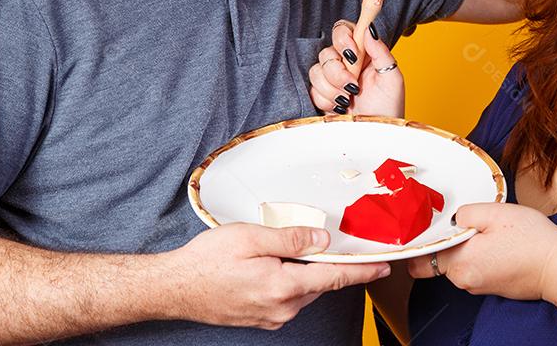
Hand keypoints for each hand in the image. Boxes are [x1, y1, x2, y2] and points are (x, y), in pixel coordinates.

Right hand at [162, 223, 389, 328]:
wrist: (174, 288)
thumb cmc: (206, 261)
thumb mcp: (251, 237)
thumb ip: (291, 238)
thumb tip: (322, 240)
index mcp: (283, 286)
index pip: (333, 278)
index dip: (361, 272)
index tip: (382, 268)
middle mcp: (282, 308)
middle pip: (319, 282)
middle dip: (323, 262)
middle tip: (312, 239)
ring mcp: (271, 317)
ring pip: (303, 290)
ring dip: (302, 271)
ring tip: (276, 251)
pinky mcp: (262, 318)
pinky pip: (287, 297)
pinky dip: (288, 280)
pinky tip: (269, 266)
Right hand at [308, 20, 404, 116]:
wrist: (375, 136)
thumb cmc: (388, 108)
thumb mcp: (392, 78)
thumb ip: (381, 51)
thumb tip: (369, 28)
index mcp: (363, 53)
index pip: (343, 31)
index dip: (343, 38)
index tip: (352, 54)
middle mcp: (345, 63)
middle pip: (326, 52)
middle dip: (338, 72)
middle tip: (354, 87)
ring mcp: (332, 79)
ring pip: (316, 71)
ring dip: (333, 88)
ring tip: (348, 100)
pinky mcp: (322, 95)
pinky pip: (312, 90)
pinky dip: (326, 100)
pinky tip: (340, 108)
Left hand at [406, 203, 556, 300]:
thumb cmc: (531, 240)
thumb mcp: (494, 212)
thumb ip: (464, 213)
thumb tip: (452, 219)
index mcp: (460, 263)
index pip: (422, 258)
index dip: (423, 241)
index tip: (427, 227)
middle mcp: (465, 280)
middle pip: (441, 258)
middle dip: (450, 240)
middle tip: (470, 222)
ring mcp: (479, 287)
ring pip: (460, 263)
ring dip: (468, 247)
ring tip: (491, 232)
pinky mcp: (492, 287)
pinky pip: (477, 269)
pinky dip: (482, 256)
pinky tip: (500, 244)